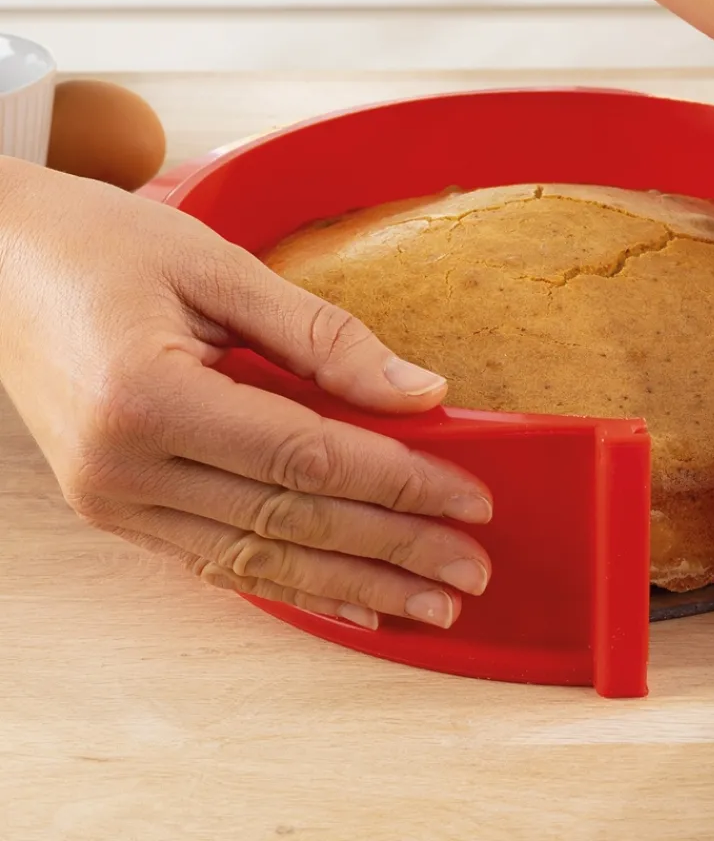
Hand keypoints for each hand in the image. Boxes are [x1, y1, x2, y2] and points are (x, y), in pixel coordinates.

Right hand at [0, 159, 492, 629]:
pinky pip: (220, 560)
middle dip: (392, 548)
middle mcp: (124, 469)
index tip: (468, 499)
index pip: (305, 457)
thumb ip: (323, 336)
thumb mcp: (218, 267)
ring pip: (259, 558)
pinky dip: (293, 584)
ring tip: (431, 605)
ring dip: (353, 585)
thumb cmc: (104, 247)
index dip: (397, 481)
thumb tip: (422, 392)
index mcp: (147, 399)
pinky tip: (352, 602)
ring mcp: (115, 501)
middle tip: (471, 570)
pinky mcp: (120, 509)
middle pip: (289, 520)